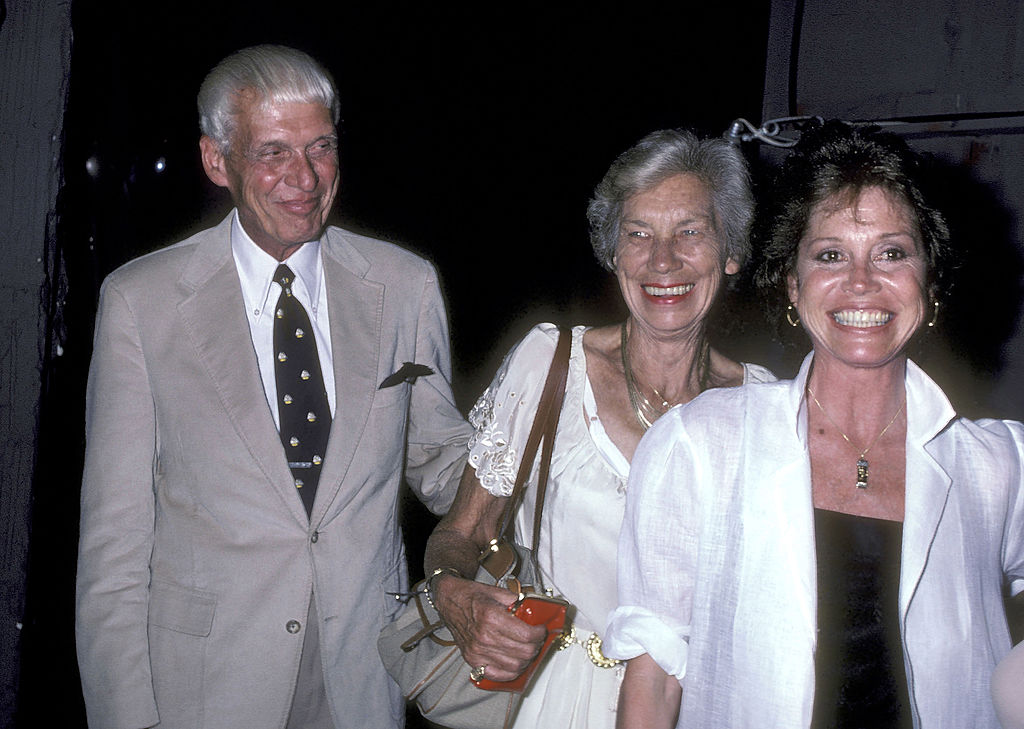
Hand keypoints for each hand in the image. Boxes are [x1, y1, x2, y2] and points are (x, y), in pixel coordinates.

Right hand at [433, 575, 547, 681]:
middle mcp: (484, 637)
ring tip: (528, 649)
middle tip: (537, 639)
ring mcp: (477, 651)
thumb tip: (536, 610)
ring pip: (514, 666)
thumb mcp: (497, 592)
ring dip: (527, 660)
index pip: (527, 635)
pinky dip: (511, 672)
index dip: (540, 634)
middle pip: (523, 652)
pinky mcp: (472, 660)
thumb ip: (518, 602)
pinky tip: (515, 662)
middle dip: (536, 646)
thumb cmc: (471, 595)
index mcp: (492, 617)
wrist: (449, 601)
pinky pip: (498, 675)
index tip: (542, 629)